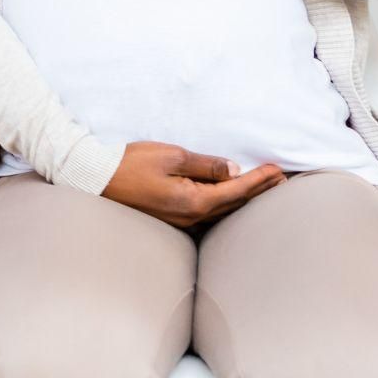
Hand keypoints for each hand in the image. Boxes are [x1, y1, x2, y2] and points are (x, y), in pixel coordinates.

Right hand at [101, 141, 285, 226]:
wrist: (96, 179)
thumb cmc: (130, 164)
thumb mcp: (171, 156)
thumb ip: (205, 164)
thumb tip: (232, 170)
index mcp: (193, 201)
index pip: (237, 190)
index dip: (260, 180)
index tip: (279, 171)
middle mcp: (191, 217)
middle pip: (234, 204)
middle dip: (259, 191)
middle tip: (282, 180)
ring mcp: (181, 222)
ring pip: (222, 211)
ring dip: (244, 198)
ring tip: (264, 188)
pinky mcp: (172, 219)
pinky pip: (208, 213)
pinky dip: (226, 203)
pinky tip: (231, 198)